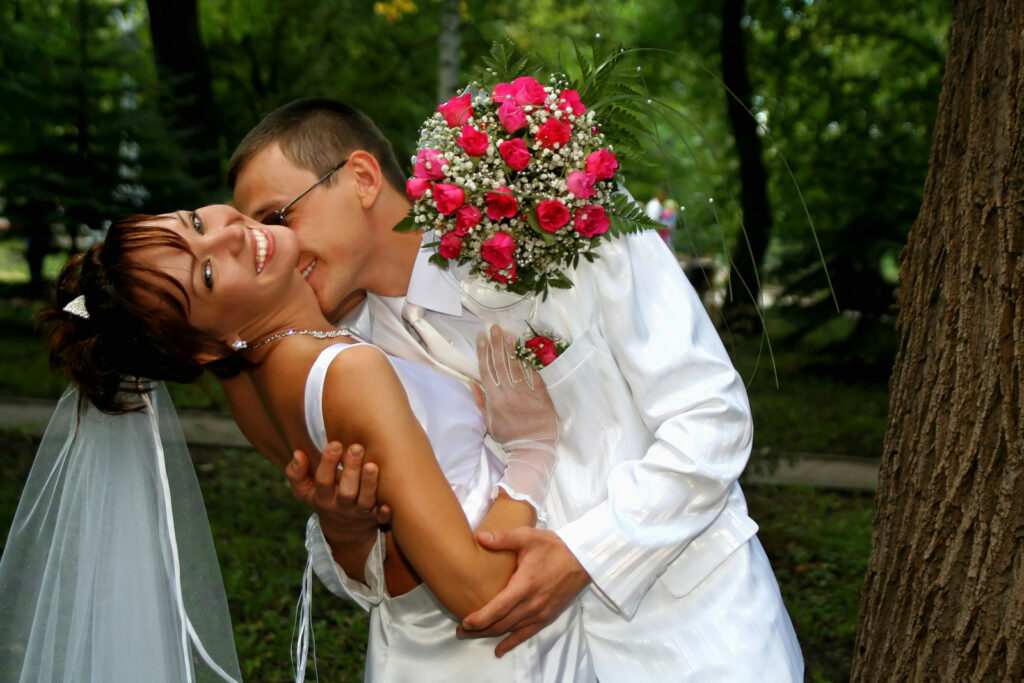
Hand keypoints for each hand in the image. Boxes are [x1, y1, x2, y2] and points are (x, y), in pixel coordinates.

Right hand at [286, 441, 391, 581]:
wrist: (343, 530)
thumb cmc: (324, 498)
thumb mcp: (305, 491)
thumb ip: (296, 473)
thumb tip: (298, 454)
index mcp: (323, 498)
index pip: (323, 481)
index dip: (328, 463)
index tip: (335, 443)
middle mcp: (342, 506)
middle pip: (346, 491)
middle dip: (351, 469)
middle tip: (356, 448)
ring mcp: (359, 513)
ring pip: (365, 501)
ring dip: (369, 484)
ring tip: (372, 465)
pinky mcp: (375, 518)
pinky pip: (381, 518)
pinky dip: (385, 513)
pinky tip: (389, 504)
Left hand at [455, 527, 589, 656]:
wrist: (582, 559)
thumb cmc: (554, 546)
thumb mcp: (528, 537)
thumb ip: (503, 538)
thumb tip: (479, 537)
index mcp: (525, 584)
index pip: (499, 608)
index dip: (480, 618)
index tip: (465, 622)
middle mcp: (532, 603)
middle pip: (501, 623)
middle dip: (479, 629)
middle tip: (460, 631)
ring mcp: (540, 612)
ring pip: (510, 630)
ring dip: (490, 635)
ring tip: (471, 635)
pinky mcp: (547, 616)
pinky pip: (526, 634)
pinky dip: (511, 643)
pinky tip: (499, 649)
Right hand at [476, 326, 555, 443]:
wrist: (533, 449)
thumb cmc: (509, 437)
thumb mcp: (489, 423)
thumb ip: (480, 402)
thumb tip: (472, 383)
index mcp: (495, 401)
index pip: (487, 372)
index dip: (483, 353)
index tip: (482, 337)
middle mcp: (509, 396)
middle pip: (501, 365)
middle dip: (497, 345)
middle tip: (495, 328)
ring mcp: (526, 396)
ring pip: (516, 369)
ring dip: (511, 350)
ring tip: (509, 335)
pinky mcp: (541, 398)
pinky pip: (534, 378)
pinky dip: (528, 366)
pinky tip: (524, 353)